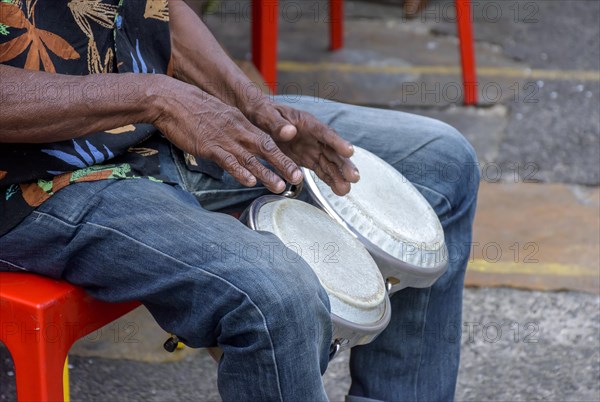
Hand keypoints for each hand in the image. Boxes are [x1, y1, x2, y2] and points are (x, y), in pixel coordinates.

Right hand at [150, 77, 301, 193]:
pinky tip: (248, 182)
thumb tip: (239, 145)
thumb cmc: (192, 107)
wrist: (170, 99)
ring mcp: (224, 138)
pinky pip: (227, 160)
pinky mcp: (208, 146)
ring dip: (266, 173)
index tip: (295, 165)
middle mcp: (237, 130)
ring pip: (250, 158)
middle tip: (299, 178)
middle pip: (266, 148)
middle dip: (284, 164)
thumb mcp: (219, 115)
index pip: (267, 139)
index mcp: (241, 122)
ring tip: (280, 187)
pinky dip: (239, 171)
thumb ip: (232, 129)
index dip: (282, 153)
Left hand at [244, 100, 359, 195]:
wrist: (256, 118)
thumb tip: (290, 132)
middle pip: (332, 150)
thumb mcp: (264, 115)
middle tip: (354, 177)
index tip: (349, 151)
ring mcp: (312, 148)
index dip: (337, 141)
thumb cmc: (261, 113)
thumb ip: (276, 124)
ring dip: (339, 176)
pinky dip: (330, 179)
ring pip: (330, 162)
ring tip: (346, 191)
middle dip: (344, 164)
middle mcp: (314, 136)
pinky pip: (321, 170)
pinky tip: (338, 190)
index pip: (324, 132)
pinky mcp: (307, 159)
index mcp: (306, 122)